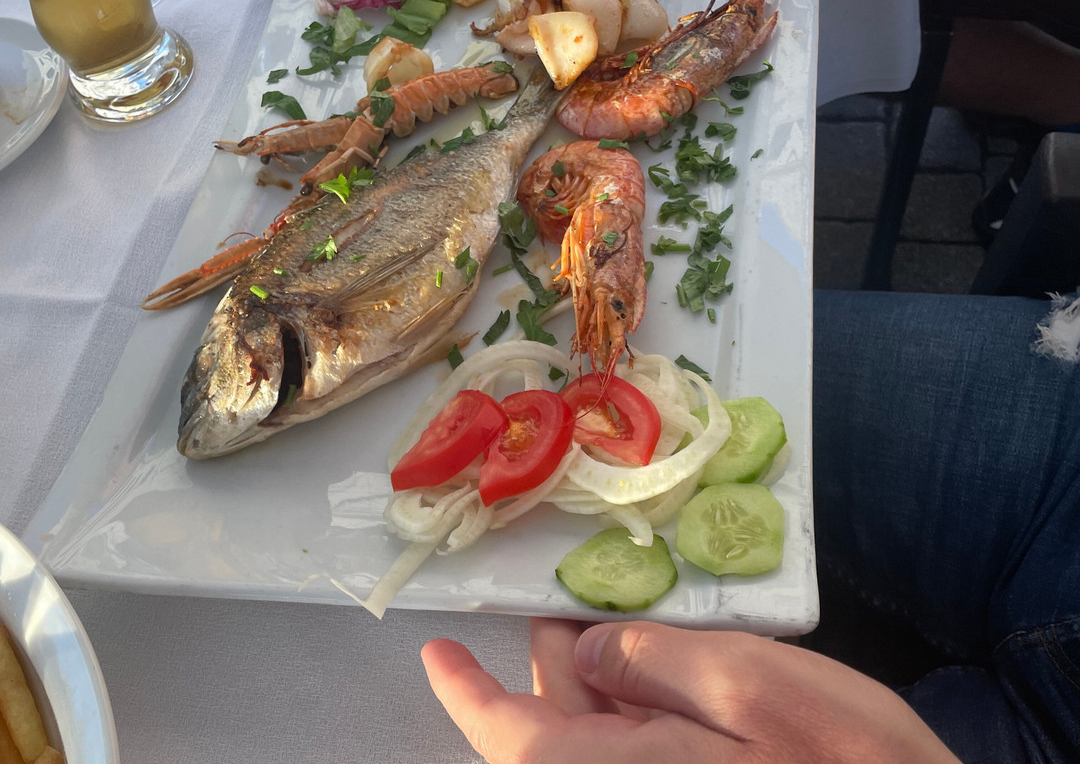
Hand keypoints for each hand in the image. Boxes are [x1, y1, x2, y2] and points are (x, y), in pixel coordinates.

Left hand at [421, 618, 961, 763]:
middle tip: (577, 594)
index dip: (463, 691)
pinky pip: (638, 745)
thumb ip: (649, 658)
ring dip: (601, 672)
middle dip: (557, 655)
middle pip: (552, 724)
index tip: (433, 651)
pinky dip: (638, 699)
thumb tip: (586, 649)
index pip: (506, 734)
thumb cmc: (840, 761)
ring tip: (626, 616)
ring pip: (596, 730)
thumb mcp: (743, 680)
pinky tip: (667, 662)